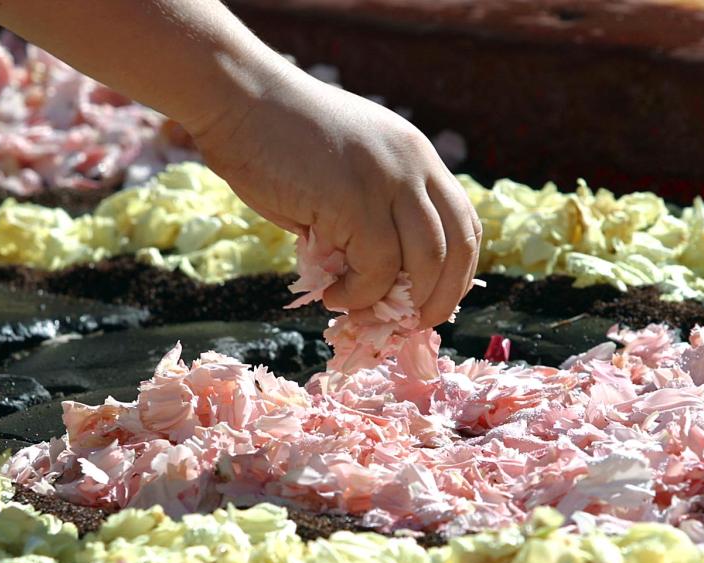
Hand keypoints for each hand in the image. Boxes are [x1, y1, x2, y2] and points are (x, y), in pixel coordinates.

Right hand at [188, 65, 480, 327]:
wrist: (239, 99)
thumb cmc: (275, 138)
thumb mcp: (343, 176)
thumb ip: (366, 217)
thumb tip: (371, 281)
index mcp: (416, 156)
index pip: (464, 221)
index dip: (458, 270)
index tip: (433, 298)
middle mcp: (413, 164)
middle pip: (458, 245)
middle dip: (442, 296)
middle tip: (412, 323)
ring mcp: (388, 180)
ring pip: (426, 261)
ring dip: (402, 302)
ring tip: (364, 312)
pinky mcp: (357, 200)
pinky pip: (377, 267)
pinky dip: (359, 294)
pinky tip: (334, 296)